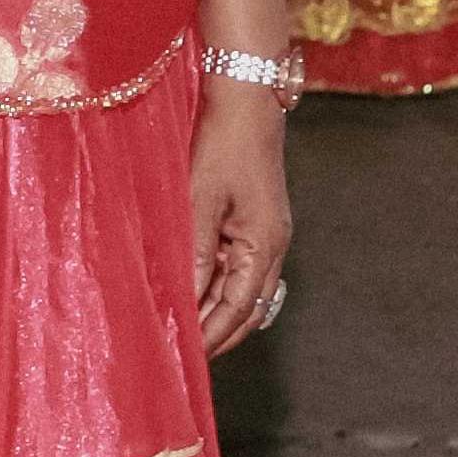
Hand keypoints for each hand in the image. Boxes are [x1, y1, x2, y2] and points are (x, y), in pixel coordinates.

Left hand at [189, 84, 292, 354]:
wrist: (245, 96)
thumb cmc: (223, 142)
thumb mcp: (200, 200)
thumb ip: (193, 253)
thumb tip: (184, 302)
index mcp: (265, 245)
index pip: (239, 309)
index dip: (213, 337)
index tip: (187, 360)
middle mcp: (273, 245)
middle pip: (248, 308)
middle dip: (219, 334)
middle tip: (186, 358)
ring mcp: (266, 233)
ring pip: (243, 289)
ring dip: (216, 310)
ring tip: (184, 331)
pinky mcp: (255, 220)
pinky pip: (237, 265)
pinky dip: (216, 284)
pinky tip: (192, 290)